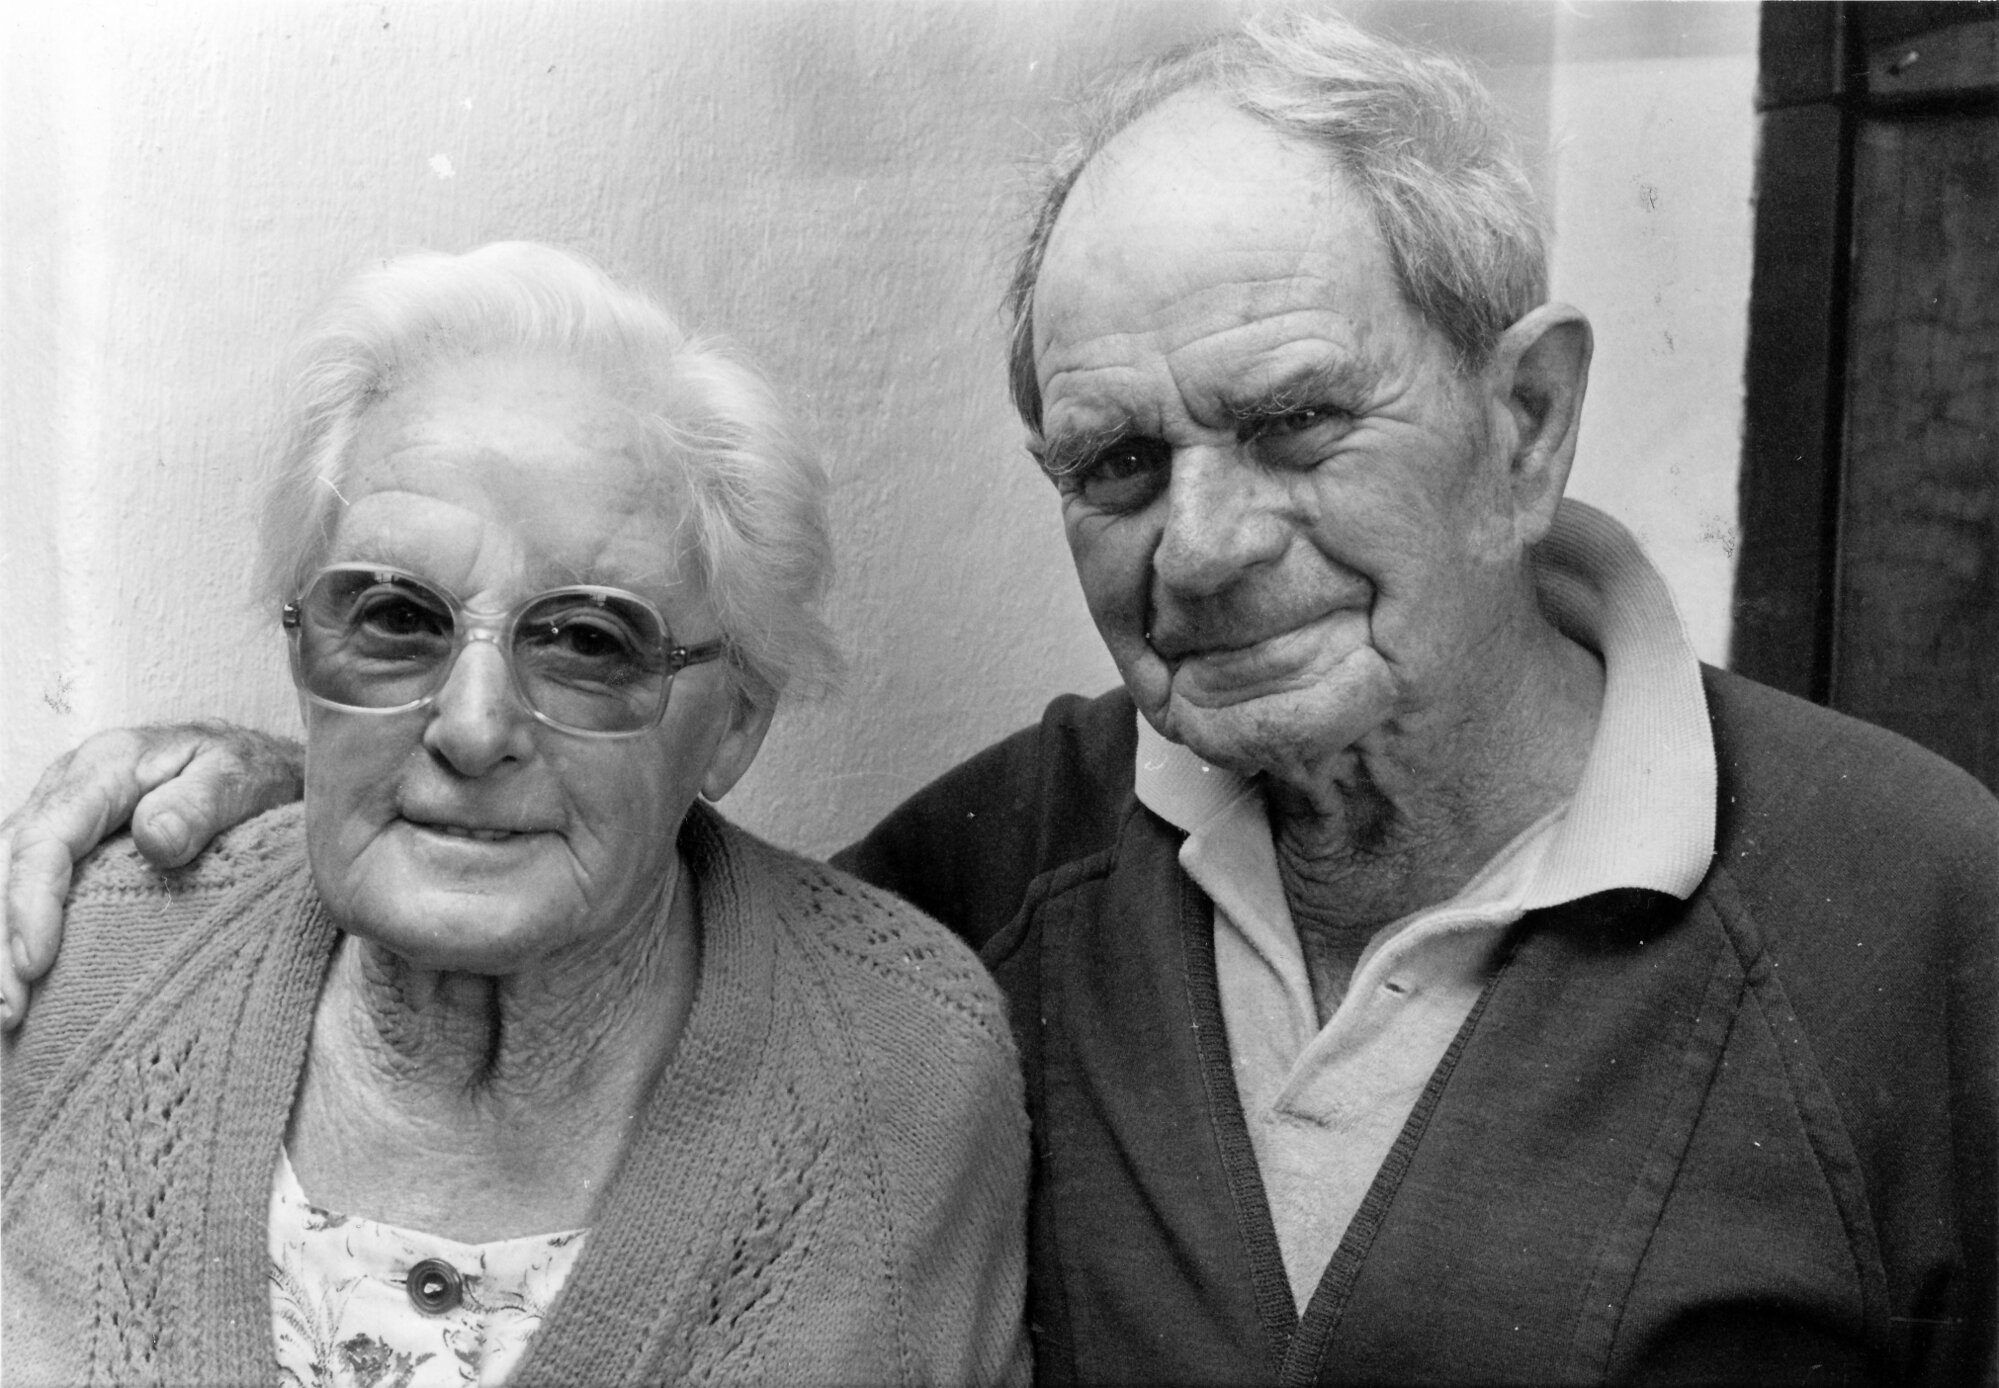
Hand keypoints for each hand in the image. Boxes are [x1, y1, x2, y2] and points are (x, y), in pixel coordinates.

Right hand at [0, 722, 302, 1029]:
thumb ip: (200, 804)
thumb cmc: (246, 772)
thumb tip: (155, 839)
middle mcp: (67, 788)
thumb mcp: (238, 778)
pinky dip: (12, 930)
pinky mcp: (63, 843)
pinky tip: (17, 978)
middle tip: (9, 1008)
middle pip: (7, 863)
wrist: (252, 764)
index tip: (35, 965)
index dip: (30, 902)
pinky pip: (20, 882)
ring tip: (7, 1010)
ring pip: (2, 875)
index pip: (47, 837)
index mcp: (105, 768)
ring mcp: (59, 815)